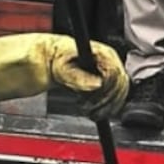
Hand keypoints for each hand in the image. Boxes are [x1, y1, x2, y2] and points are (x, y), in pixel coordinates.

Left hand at [0, 33, 129, 121]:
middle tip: (90, 110)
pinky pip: (114, 95)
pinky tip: (93, 110)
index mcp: (100, 51)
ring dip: (107, 106)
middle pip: (121, 84)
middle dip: (107, 100)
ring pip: (120, 91)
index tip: (92, 101)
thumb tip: (95, 85)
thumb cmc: (50, 56)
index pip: (115, 74)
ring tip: (90, 111)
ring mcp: (106, 69)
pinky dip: (107, 106)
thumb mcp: (59, 67)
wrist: (43, 58)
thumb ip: (77, 76)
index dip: (106, 91)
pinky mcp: (103, 80)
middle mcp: (106, 59)